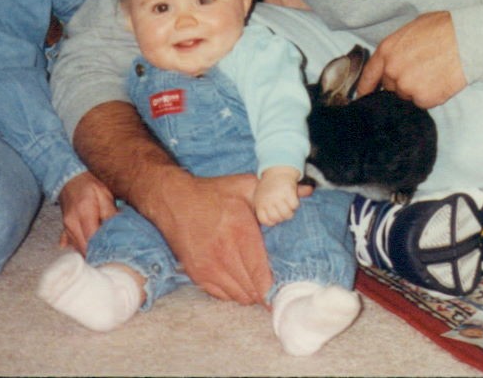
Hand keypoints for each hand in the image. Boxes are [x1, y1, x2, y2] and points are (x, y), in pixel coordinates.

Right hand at [57, 170, 117, 252]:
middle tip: (111, 254)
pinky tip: (90, 247)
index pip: (92, 238)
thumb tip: (118, 227)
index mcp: (84, 213)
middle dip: (97, 253)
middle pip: (84, 248)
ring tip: (103, 251)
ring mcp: (66, 228)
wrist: (69, 179)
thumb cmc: (89, 185)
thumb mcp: (103, 194)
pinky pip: (71, 244)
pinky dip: (81, 247)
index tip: (114, 251)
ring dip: (90, 251)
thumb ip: (110, 212)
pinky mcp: (65, 229)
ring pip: (78, 248)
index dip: (102, 247)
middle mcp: (72, 224)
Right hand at [149, 169, 273, 304]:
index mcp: (239, 232)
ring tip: (260, 284)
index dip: (274, 287)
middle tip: (278, 287)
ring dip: (251, 293)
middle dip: (266, 291)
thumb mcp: (245, 186)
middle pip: (252, 289)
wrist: (173, 201)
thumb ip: (276, 193)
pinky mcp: (197, 275)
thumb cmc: (213, 194)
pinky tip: (240, 281)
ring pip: (238, 296)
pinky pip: (222, 296)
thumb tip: (309, 191)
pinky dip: (234, 293)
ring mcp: (208, 268)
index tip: (286, 289)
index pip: (261, 273)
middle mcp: (223, 254)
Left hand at [254, 167, 301, 226]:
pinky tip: (292, 199)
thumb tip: (293, 212)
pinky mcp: (288, 191)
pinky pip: (294, 205)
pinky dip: (295, 204)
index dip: (272, 221)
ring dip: (290, 212)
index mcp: (260, 203)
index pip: (266, 221)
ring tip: (289, 206)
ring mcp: (278, 196)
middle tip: (283, 210)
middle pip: (277, 219)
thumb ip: (264, 210)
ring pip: (287, 214)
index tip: (275, 215)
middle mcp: (268, 201)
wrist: (277, 170)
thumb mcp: (261, 197)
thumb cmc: (268, 187)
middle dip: (282, 216)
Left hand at [356, 11, 466, 107]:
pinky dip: (431, 95)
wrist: (467, 39)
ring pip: (407, 96)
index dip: (366, 87)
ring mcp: (407, 87)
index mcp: (387, 51)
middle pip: (390, 87)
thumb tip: (394, 60)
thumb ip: (396, 49)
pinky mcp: (424, 99)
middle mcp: (392, 71)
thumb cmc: (443, 28)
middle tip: (421, 71)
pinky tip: (441, 80)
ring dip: (417, 89)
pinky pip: (423, 102)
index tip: (365, 96)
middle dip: (402, 82)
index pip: (369, 75)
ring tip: (434, 73)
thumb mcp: (411, 29)